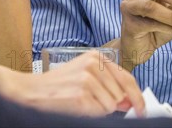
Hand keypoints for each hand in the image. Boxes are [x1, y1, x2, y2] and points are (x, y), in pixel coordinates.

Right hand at [0, 51, 144, 116]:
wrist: (30, 91)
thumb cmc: (56, 85)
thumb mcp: (83, 75)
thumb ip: (108, 84)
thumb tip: (130, 100)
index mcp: (95, 57)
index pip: (127, 78)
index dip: (137, 97)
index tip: (141, 109)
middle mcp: (92, 65)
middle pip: (120, 95)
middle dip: (111, 103)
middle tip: (90, 100)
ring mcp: (87, 80)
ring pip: (111, 106)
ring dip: (99, 109)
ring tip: (80, 101)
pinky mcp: (81, 96)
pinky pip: (100, 113)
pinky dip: (90, 114)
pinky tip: (76, 105)